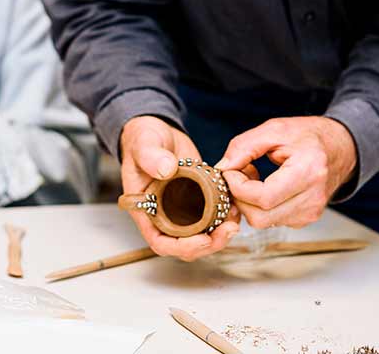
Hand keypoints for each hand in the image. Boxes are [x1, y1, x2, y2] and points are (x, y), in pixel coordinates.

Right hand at [119, 115, 240, 260]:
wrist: (157, 131)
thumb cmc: (142, 140)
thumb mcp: (143, 144)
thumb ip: (151, 156)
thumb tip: (166, 168)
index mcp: (146, 210)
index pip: (161, 241)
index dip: (182, 247)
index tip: (203, 239)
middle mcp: (164, 214)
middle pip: (186, 244)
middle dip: (209, 243)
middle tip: (228, 230)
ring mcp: (182, 208)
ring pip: (202, 233)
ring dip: (220, 233)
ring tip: (235, 221)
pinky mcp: (198, 198)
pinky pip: (212, 216)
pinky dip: (225, 216)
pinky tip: (236, 207)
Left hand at [216, 116, 356, 228]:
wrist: (340, 147)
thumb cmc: (308, 136)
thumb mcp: (274, 129)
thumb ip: (244, 147)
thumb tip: (222, 168)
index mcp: (308, 171)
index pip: (263, 197)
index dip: (238, 187)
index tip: (230, 171)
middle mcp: (312, 198)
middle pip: (259, 217)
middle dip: (240, 197)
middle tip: (238, 173)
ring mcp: (311, 212)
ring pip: (263, 222)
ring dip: (249, 202)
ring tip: (254, 176)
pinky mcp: (306, 219)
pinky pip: (272, 221)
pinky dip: (261, 206)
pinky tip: (266, 186)